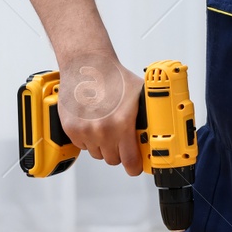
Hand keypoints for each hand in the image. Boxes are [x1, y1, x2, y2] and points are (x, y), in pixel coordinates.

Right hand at [55, 54, 142, 175]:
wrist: (87, 65)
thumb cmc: (112, 77)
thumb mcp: (140, 95)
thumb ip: (149, 116)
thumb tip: (160, 131)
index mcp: (121, 124)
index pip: (130, 162)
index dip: (135, 166)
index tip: (136, 166)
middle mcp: (102, 130)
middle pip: (114, 159)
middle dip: (119, 151)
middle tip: (121, 137)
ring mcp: (85, 131)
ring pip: (97, 154)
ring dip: (103, 145)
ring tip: (105, 125)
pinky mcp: (71, 129)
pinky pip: (83, 146)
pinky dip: (88, 139)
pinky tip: (92, 122)